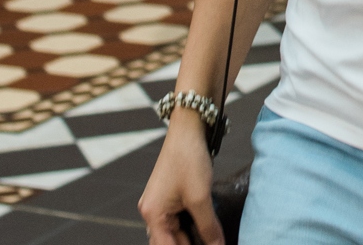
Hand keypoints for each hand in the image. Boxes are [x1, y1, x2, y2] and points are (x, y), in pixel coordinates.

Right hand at [138, 115, 219, 244]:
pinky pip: (178, 220)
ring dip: (191, 238)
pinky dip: (191, 227)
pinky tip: (206, 230)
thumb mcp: (201, 198)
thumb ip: (208, 227)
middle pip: (168, 242)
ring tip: (210, 240)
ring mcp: (159, 203)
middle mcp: (152, 211)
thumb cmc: (189, 159)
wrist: (188, 129)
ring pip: (175, 232)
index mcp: (153, 215)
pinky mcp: (169, 196)